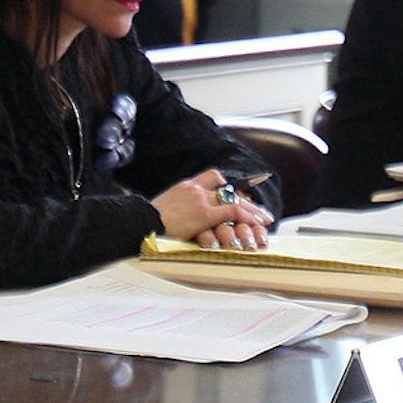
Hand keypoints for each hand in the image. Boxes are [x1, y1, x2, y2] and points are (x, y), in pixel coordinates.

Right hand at [152, 168, 273, 250]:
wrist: (138, 222)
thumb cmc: (144, 221)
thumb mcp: (162, 208)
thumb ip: (176, 209)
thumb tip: (177, 217)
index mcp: (185, 186)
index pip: (212, 178)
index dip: (226, 186)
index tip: (238, 193)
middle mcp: (195, 188)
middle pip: (226, 187)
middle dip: (244, 198)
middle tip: (258, 208)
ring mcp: (201, 200)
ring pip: (235, 199)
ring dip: (251, 210)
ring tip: (264, 219)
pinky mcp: (205, 213)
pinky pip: (233, 212)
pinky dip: (246, 217)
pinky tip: (255, 224)